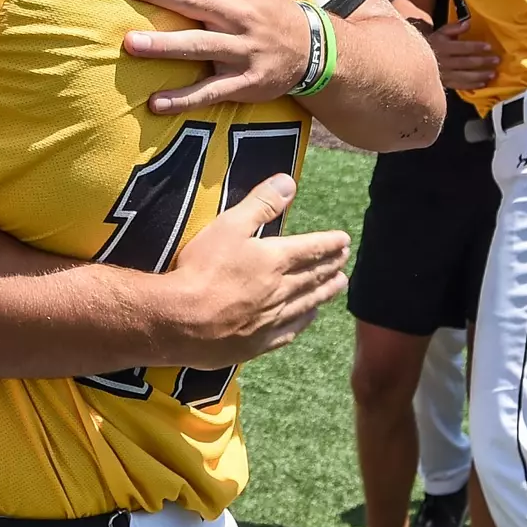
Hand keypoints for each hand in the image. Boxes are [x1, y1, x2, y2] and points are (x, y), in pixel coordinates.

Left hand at [112, 0, 309, 112]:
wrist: (311, 48)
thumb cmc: (267, 5)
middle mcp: (238, 13)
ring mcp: (241, 48)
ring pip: (200, 45)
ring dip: (165, 45)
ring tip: (130, 43)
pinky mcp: (244, 81)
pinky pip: (212, 91)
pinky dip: (184, 99)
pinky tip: (155, 103)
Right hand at [163, 174, 349, 366]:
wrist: (181, 320)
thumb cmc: (201, 268)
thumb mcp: (229, 225)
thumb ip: (260, 203)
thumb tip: (289, 182)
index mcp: (274, 260)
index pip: (310, 248)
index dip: (329, 243)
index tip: (345, 240)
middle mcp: (280, 290)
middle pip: (313, 276)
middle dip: (331, 265)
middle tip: (345, 260)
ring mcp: (271, 319)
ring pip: (307, 303)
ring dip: (325, 292)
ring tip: (340, 285)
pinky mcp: (258, 343)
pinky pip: (289, 331)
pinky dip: (304, 321)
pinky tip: (309, 317)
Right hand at [426, 19, 497, 90]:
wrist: (415, 60)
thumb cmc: (432, 44)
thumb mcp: (441, 32)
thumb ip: (454, 28)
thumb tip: (468, 23)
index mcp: (443, 47)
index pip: (463, 47)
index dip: (476, 47)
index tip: (489, 47)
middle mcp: (444, 61)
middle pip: (466, 62)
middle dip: (483, 61)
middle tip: (496, 60)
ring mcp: (445, 74)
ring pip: (465, 76)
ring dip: (480, 75)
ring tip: (492, 74)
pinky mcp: (445, 83)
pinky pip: (460, 86)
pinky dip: (472, 86)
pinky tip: (482, 84)